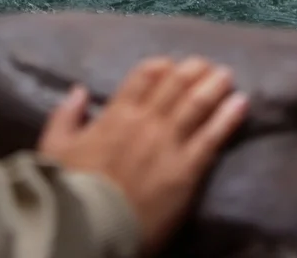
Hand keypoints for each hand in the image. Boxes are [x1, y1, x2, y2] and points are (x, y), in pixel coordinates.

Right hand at [38, 56, 247, 253]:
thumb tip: (78, 91)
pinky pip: (212, 136)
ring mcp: (168, 144)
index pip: (145, 75)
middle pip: (176, 83)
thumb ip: (66, 116)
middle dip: (194, 70)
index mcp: (116, 113)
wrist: (90, 230)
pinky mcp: (186, 171)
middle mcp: (146, 121)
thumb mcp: (54, 148)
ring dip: (214, 85)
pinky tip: (242, 104)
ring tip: (228, 76)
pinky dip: (228, 117)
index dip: (162, 67)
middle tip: (208, 66)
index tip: (172, 67)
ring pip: (197, 103)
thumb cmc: (71, 190)